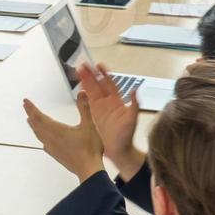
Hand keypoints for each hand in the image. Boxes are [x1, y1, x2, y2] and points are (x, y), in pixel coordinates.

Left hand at [22, 97, 103, 181]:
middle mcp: (51, 138)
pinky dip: (40, 137)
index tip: (25, 101)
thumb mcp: (89, 125)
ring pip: (39, 134)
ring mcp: (52, 148)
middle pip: (36, 124)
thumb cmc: (89, 148)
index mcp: (57, 130)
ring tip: (30, 120)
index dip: (31, 108)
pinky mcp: (55, 155)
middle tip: (26, 106)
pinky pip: (44, 143)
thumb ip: (84, 108)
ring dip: (33, 126)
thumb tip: (82, 92)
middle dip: (30, 114)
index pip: (39, 116)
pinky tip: (43, 141)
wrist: (88, 169)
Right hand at [75, 64, 145, 180]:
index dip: (104, 74)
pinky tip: (79, 88)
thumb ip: (134, 104)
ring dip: (85, 81)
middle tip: (83, 64)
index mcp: (117, 101)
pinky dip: (83, 93)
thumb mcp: (132, 119)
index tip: (99, 65)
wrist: (119, 150)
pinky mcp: (94, 115)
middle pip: (98, 84)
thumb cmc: (127, 136)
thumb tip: (135, 90)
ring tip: (79, 71)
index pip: (110, 84)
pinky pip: (88, 101)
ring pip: (92, 91)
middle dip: (91, 74)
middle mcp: (108, 102)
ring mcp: (101, 108)